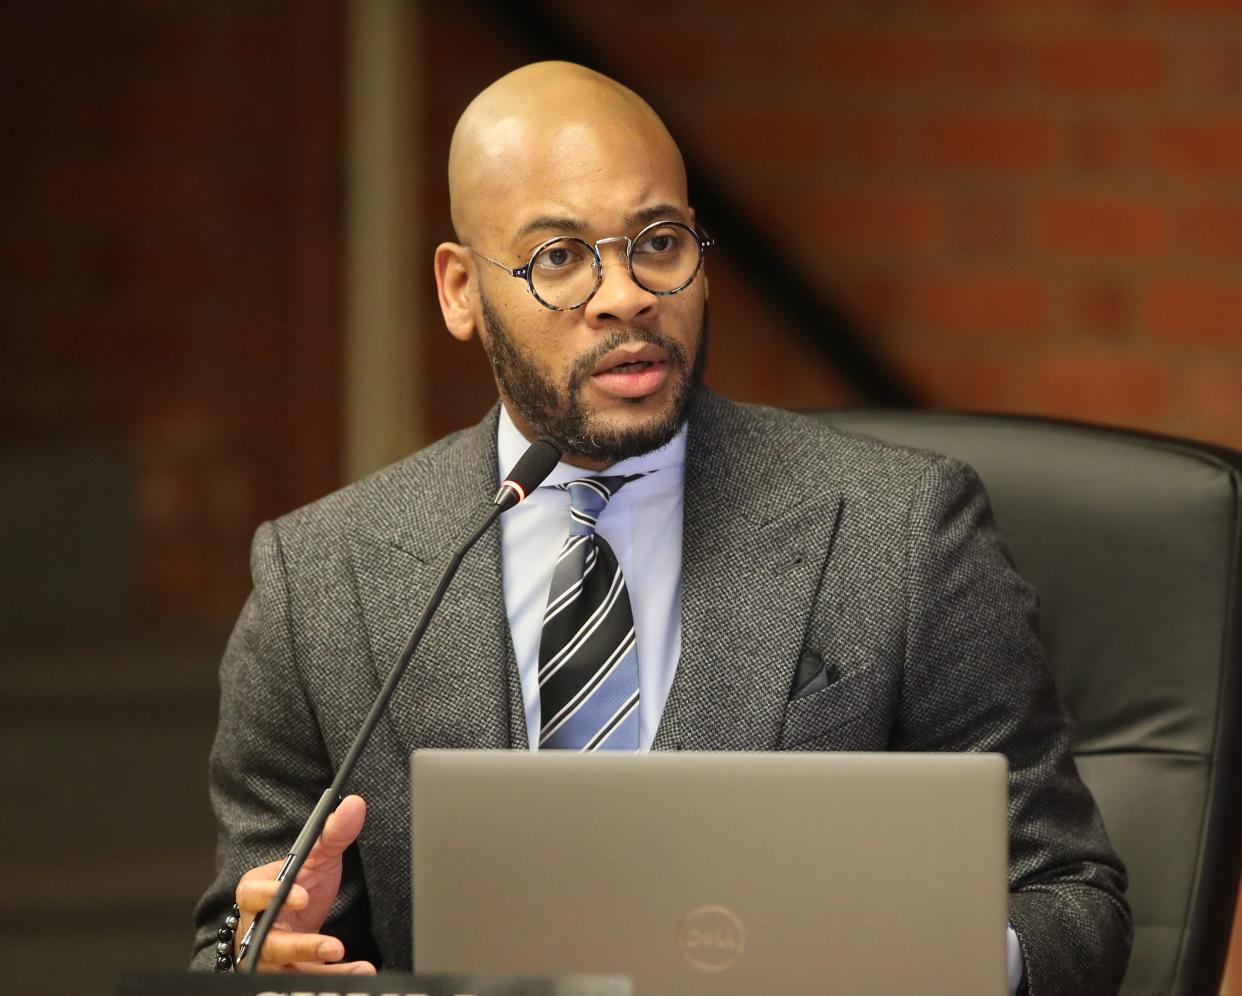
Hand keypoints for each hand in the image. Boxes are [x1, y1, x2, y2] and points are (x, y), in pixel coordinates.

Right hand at [234, 794, 376, 973]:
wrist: (292, 921)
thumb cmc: (298, 887)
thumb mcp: (315, 860)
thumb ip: (332, 834)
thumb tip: (354, 803)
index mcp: (256, 895)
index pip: (253, 894)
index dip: (272, 894)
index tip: (301, 894)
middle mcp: (257, 929)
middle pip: (267, 941)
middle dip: (299, 945)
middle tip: (332, 946)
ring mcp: (270, 955)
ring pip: (286, 966)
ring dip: (318, 967)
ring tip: (346, 959)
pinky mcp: (286, 973)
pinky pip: (305, 978)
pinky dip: (335, 976)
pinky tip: (360, 969)